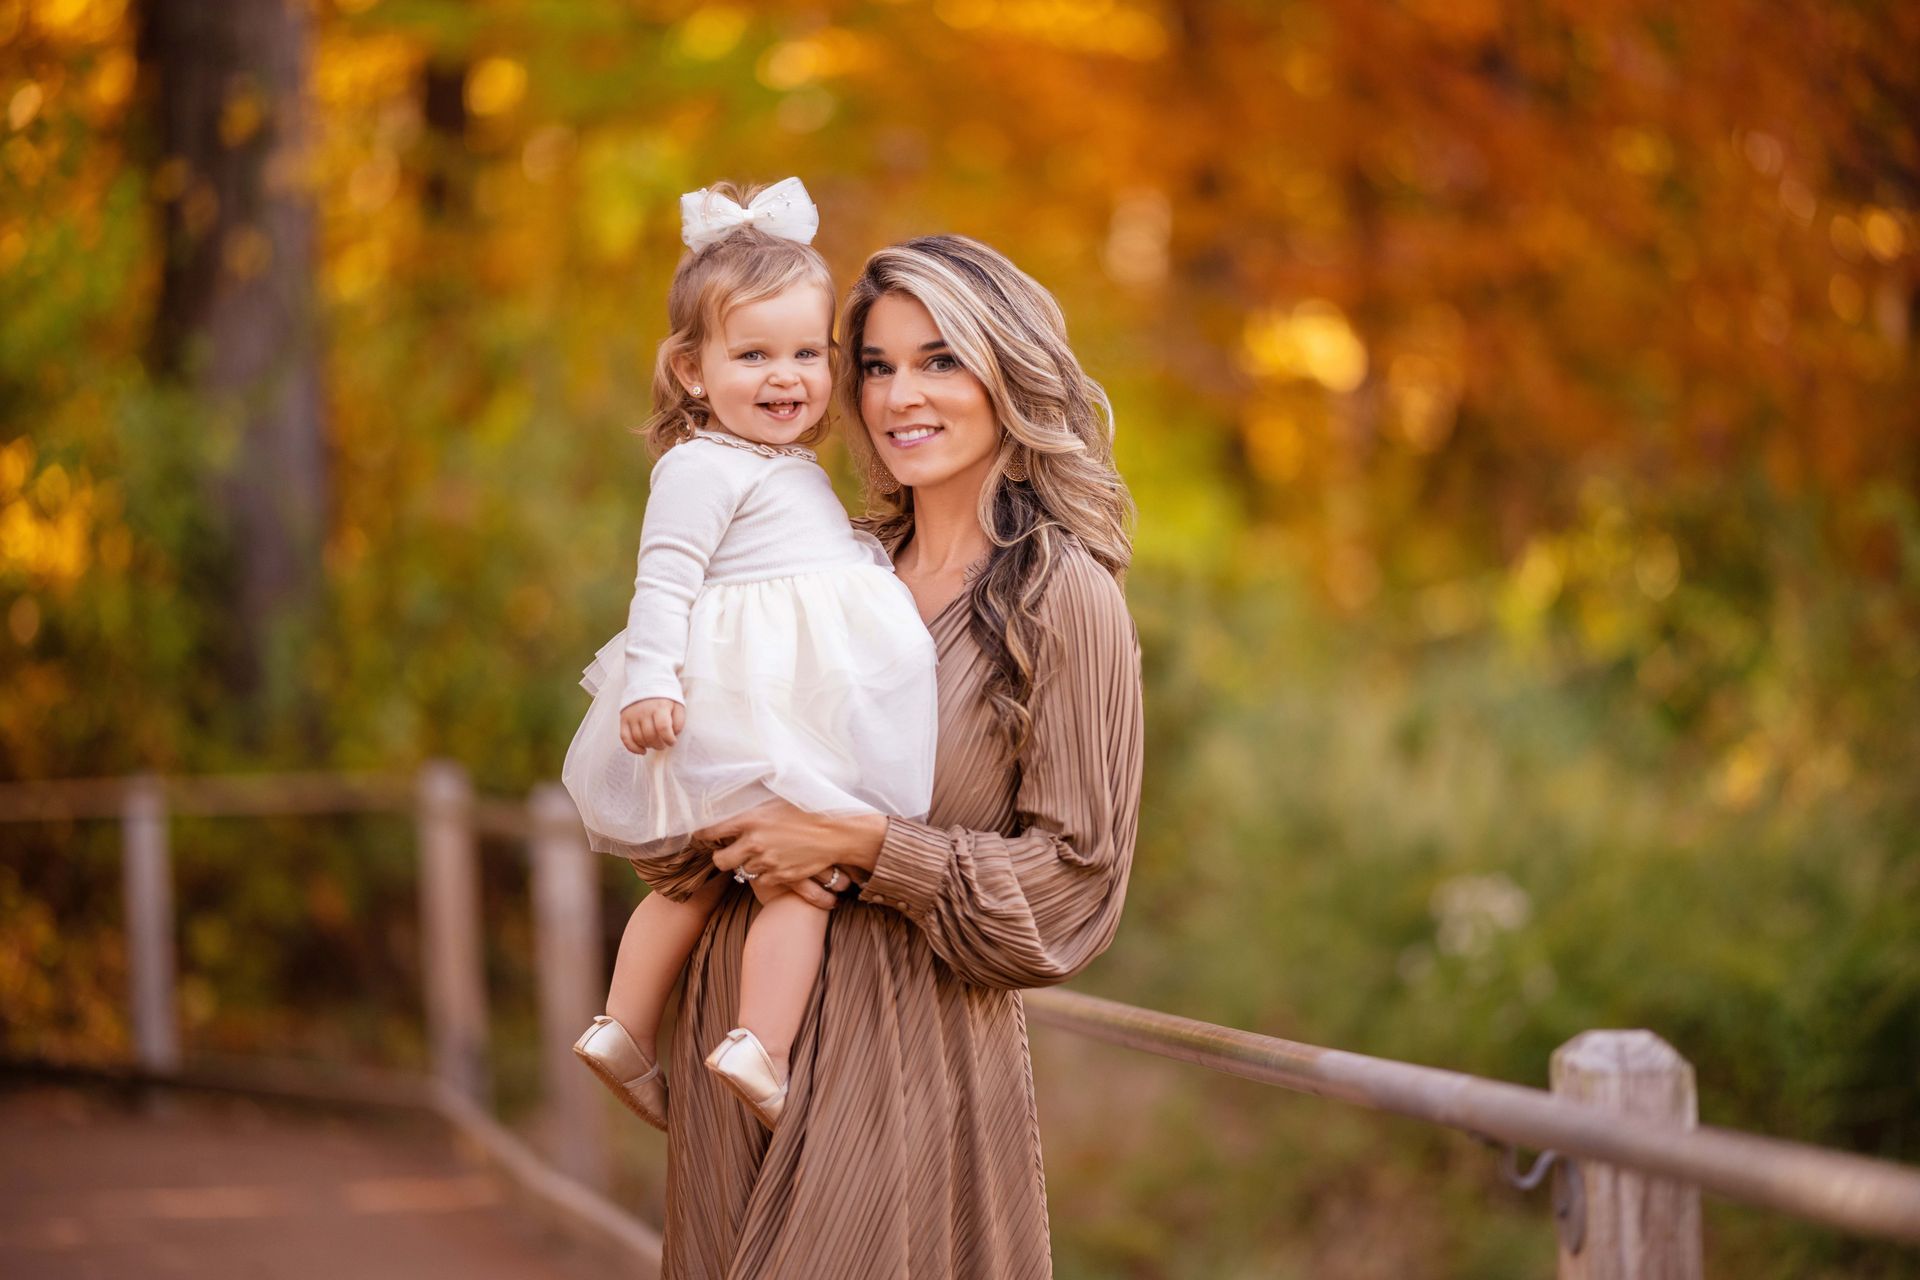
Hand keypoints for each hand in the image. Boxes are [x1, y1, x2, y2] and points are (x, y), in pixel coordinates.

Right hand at [620, 698, 684, 753]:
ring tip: (655, 743)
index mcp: (659, 706)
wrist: (647, 680)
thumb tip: (674, 735)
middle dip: (659, 744)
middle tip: (664, 744)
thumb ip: (679, 721)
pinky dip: (633, 748)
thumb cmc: (665, 696)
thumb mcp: (677, 704)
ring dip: (648, 746)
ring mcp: (632, 715)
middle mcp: (644, 711)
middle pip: (650, 735)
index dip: (669, 739)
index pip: (663, 728)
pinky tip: (642, 751)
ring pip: (638, 738)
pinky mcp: (624, 719)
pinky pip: (625, 738)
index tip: (672, 742)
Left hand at [697, 799, 886, 909]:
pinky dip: (766, 874)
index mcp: (751, 819)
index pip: (712, 830)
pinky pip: (763, 880)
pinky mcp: (780, 877)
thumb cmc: (810, 808)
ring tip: (758, 854)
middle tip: (727, 851)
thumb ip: (754, 804)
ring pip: (742, 872)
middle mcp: (754, 843)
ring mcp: (767, 862)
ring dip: (747, 864)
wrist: (837, 833)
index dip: (703, 834)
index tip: (702, 835)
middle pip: (720, 861)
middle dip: (721, 857)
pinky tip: (775, 863)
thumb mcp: (778, 798)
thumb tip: (734, 794)